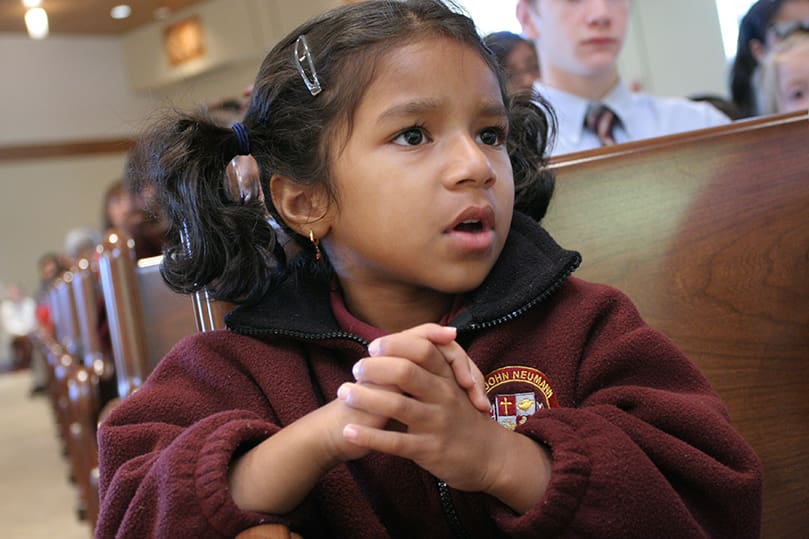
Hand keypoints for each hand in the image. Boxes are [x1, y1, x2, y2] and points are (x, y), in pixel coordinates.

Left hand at [337, 324, 503, 491]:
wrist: (491, 457)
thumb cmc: (464, 417)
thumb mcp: (455, 386)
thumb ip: (432, 367)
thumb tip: (402, 345)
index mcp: (448, 378)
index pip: (423, 348)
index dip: (395, 344)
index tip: (373, 346)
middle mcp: (444, 396)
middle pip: (407, 372)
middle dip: (375, 367)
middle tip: (355, 368)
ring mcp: (437, 423)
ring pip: (397, 405)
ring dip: (365, 398)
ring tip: (343, 393)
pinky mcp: (430, 449)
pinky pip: (395, 443)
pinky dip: (369, 436)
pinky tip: (349, 432)